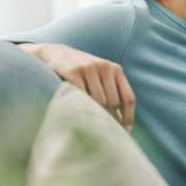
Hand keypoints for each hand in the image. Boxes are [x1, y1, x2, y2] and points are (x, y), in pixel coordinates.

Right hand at [19, 43, 135, 129]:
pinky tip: (75, 107)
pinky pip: (81, 95)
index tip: (125, 132)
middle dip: (107, 115)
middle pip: (113, 102)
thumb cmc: (82, 72)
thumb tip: (121, 123)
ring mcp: (89, 68)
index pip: (129, 98)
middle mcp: (105, 67)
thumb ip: (112, 92)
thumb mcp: (101, 76)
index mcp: (116, 70)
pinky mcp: (73, 71)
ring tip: (85, 114)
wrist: (55, 54)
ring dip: (92, 110)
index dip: (128, 117)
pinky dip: (79, 104)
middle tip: (98, 124)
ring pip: (98, 101)